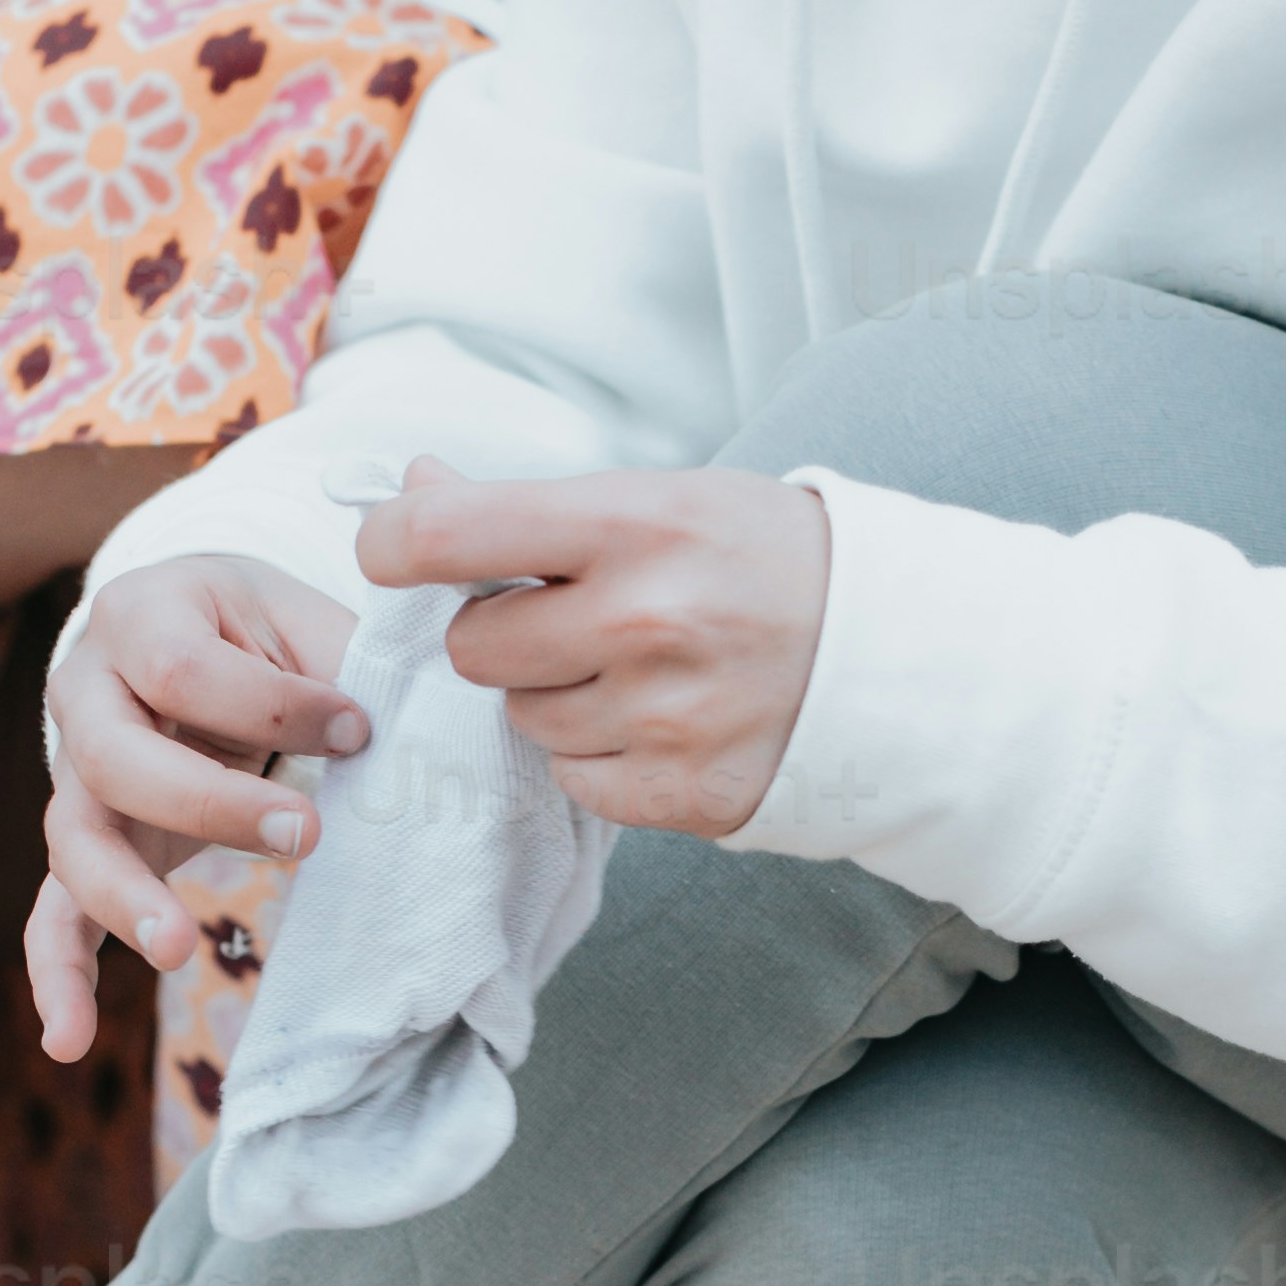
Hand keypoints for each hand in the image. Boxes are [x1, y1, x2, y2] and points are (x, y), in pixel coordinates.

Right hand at [28, 551, 369, 1060]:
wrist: (201, 636)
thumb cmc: (265, 631)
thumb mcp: (301, 618)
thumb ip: (338, 663)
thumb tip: (390, 734)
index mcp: (140, 613)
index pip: (182, 668)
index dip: (275, 703)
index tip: (360, 728)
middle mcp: (84, 689)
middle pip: (113, 756)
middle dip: (211, 803)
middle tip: (306, 836)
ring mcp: (73, 774)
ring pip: (77, 838)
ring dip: (124, 899)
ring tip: (178, 951)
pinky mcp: (87, 843)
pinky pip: (53, 912)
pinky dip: (58, 975)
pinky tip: (71, 1040)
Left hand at [358, 454, 829, 837]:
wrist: (894, 649)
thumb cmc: (760, 558)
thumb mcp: (660, 497)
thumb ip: (528, 506)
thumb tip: (410, 491)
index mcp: (634, 524)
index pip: (448, 536)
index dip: (394, 544)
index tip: (391, 550)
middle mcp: (644, 622)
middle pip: (475, 649)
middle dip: (503, 635)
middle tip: (569, 618)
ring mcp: (665, 717)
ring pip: (525, 721)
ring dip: (558, 698)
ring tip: (640, 669)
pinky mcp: (683, 795)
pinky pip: (574, 781)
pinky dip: (602, 757)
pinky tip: (662, 721)